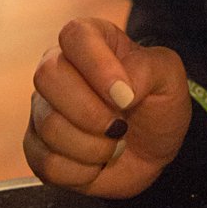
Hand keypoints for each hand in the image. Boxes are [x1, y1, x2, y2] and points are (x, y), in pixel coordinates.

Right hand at [23, 17, 191, 197]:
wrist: (152, 150)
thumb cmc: (158, 103)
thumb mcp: (169, 77)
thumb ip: (148, 70)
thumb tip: (121, 89)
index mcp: (92, 39)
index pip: (75, 35)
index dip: (98, 67)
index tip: (125, 97)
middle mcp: (59, 67)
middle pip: (48, 77)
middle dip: (90, 112)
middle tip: (119, 125)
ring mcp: (44, 108)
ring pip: (48, 126)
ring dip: (93, 147)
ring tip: (114, 143)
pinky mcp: (37, 147)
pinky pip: (46, 164)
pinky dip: (81, 172)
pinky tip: (98, 163)